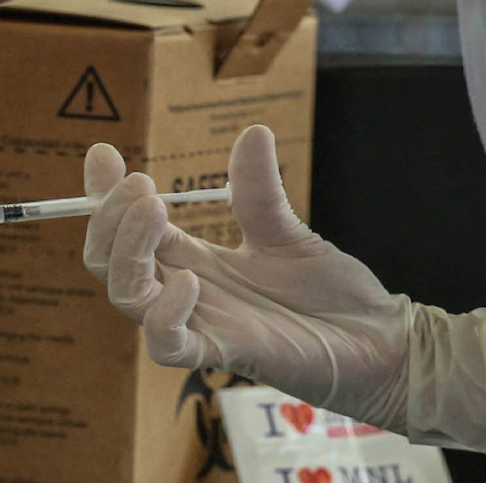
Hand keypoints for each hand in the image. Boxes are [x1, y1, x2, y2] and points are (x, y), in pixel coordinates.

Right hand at [82, 124, 485, 457]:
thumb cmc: (333, 298)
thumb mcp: (287, 233)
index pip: (126, 228)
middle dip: (109, 218)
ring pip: (125, 295)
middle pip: (108, 261)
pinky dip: (165, 312)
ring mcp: (201, 324)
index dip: (102, 195)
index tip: (104, 154)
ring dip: (128, 250)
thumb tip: (253, 132)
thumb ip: (258, 191)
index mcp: (192, 261)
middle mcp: (184, 291)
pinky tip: (189, 281)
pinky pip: (167, 344)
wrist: (382, 344)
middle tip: (140, 184)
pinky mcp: (227, 354)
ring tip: (155, 210)